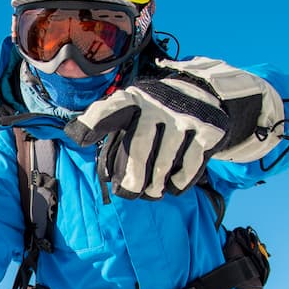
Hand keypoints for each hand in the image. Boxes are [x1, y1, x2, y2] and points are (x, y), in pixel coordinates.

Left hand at [65, 57, 283, 198]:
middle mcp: (158, 104)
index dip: (94, 122)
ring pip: (166, 162)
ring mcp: (185, 116)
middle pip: (140, 148)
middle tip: (128, 193)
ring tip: (152, 192)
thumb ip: (109, 126)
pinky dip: (179, 182)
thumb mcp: (133, 110)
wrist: (206, 95)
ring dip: (156, 185)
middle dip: (133, 177)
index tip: (79, 138)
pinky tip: (172, 186)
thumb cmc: (155, 113)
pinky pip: (191, 165)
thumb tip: (84, 148)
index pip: (111, 109)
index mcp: (134, 99)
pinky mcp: (209, 129)